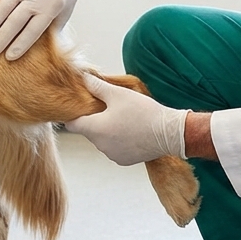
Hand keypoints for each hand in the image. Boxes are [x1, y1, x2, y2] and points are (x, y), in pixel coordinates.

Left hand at [65, 75, 187, 165]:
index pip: (72, 124)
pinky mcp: (123, 160)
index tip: (79, 108)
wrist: (168, 133)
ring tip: (124, 119)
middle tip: (109, 108)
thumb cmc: (143, 112)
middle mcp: (100, 145)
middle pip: (89, 131)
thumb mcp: (118, 94)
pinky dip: (119, 140)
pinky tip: (131, 131)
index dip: (73, 115)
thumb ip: (97, 86)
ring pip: (102, 140)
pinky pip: (114, 148)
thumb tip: (84, 78)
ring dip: (108, 131)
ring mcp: (112, 155)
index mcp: (95, 129)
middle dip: (96, 120)